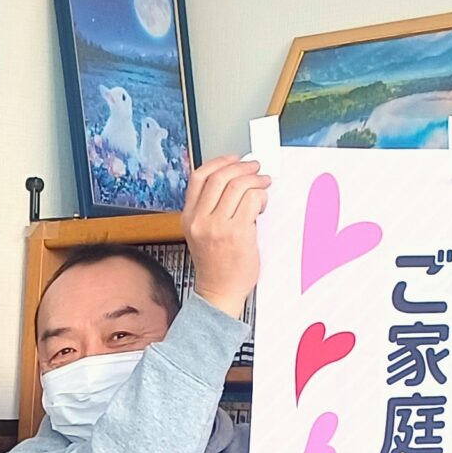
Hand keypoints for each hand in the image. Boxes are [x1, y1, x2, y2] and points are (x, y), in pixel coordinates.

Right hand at [182, 156, 271, 318]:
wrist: (219, 292)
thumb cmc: (215, 265)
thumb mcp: (201, 233)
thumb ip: (209, 208)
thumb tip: (234, 181)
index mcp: (188, 217)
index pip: (199, 177)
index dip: (219, 162)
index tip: (234, 160)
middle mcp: (199, 220)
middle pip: (220, 177)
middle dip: (243, 167)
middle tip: (255, 169)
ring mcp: (217, 226)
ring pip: (238, 185)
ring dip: (256, 180)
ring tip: (263, 184)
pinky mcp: (237, 233)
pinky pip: (252, 200)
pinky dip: (261, 195)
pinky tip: (262, 203)